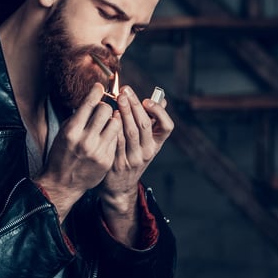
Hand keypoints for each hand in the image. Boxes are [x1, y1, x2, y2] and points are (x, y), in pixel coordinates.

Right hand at [35, 83, 120, 220]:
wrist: (62, 183)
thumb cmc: (61, 154)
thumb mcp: (63, 132)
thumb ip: (78, 117)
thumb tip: (92, 99)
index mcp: (71, 131)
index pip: (89, 104)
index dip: (96, 92)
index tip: (100, 87)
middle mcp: (85, 140)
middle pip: (106, 110)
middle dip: (105, 107)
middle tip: (102, 110)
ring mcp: (98, 151)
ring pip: (116, 123)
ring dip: (113, 120)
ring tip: (107, 123)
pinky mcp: (107, 159)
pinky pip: (117, 138)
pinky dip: (113, 135)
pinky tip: (107, 137)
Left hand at [98, 86, 173, 239]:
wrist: (119, 187)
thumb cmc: (131, 157)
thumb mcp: (145, 143)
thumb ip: (152, 120)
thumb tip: (161, 98)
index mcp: (156, 144)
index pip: (167, 127)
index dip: (159, 112)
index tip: (148, 100)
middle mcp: (147, 152)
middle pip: (145, 125)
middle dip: (135, 105)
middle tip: (125, 90)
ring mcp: (133, 159)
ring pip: (131, 132)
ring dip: (125, 112)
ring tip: (118, 98)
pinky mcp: (118, 163)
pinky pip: (117, 142)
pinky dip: (114, 127)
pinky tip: (110, 116)